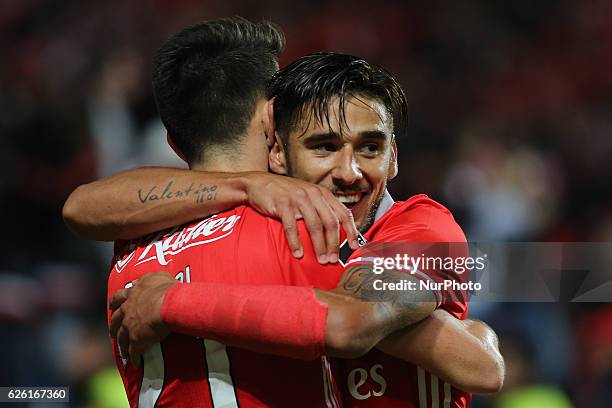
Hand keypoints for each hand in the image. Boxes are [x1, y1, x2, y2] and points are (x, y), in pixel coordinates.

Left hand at [109, 272, 176, 366]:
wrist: (168, 304)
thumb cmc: (167, 288)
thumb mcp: (159, 276)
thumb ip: (152, 277)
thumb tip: (150, 278)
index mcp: (132, 294)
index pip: (120, 297)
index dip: (115, 302)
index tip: (112, 305)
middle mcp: (127, 310)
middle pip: (116, 319)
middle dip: (113, 325)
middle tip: (112, 331)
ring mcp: (130, 326)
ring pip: (121, 337)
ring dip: (120, 344)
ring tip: (121, 350)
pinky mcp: (137, 340)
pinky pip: (133, 352)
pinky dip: (133, 358)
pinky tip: (135, 363)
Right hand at [244, 172, 358, 262]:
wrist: (258, 183)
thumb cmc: (284, 193)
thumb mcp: (306, 196)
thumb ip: (319, 208)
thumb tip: (334, 232)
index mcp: (322, 193)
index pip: (343, 213)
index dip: (351, 230)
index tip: (354, 246)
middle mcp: (313, 194)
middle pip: (330, 222)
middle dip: (334, 244)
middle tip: (333, 259)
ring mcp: (298, 198)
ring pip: (314, 225)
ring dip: (319, 246)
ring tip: (320, 260)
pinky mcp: (283, 203)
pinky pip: (292, 226)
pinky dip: (296, 242)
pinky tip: (298, 253)